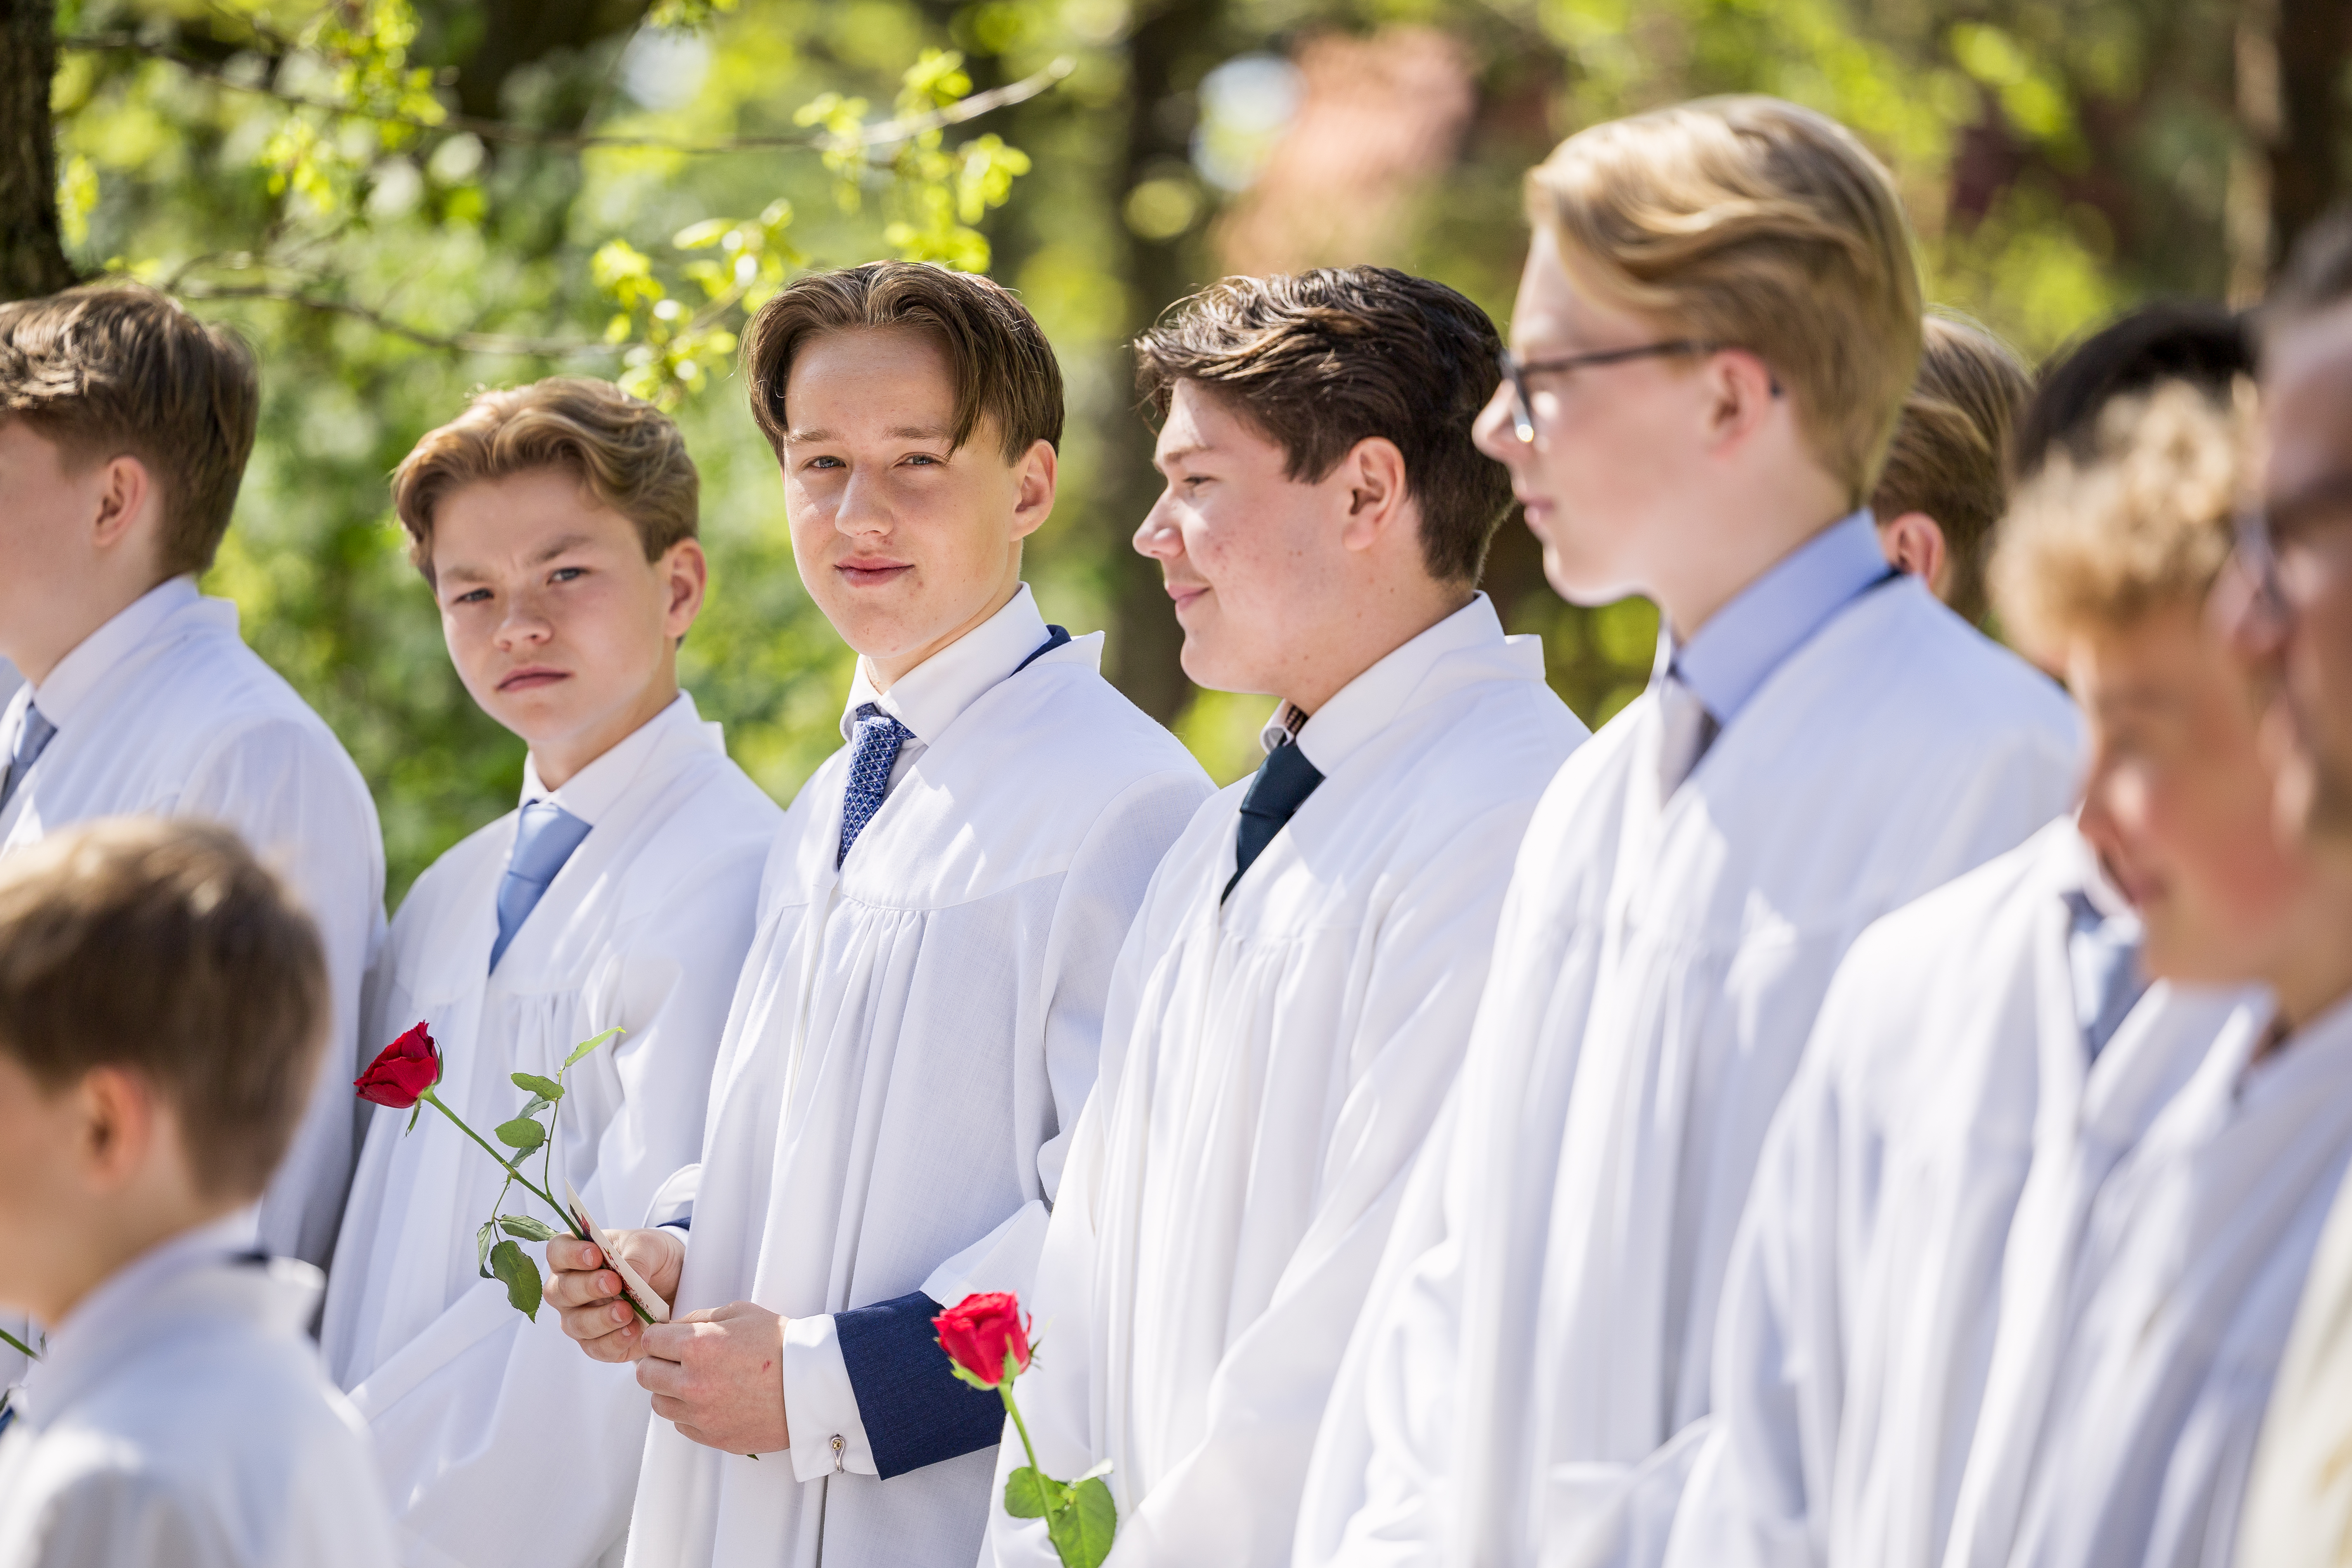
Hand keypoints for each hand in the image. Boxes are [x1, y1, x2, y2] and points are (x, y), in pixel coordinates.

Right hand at [547, 1227, 683, 1363]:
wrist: (672, 1282)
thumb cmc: (650, 1257)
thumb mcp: (650, 1246)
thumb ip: (637, 1256)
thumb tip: (632, 1276)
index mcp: (575, 1255)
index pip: (557, 1252)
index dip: (570, 1254)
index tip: (594, 1256)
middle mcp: (569, 1289)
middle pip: (560, 1291)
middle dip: (587, 1287)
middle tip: (614, 1284)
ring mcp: (579, 1318)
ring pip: (575, 1324)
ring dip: (600, 1319)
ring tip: (627, 1311)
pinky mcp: (597, 1343)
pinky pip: (596, 1348)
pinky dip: (614, 1341)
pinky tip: (633, 1331)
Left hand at [637, 1301, 790, 1454]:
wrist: (813, 1384)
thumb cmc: (781, 1344)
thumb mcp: (741, 1313)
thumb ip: (700, 1318)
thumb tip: (673, 1327)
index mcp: (698, 1346)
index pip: (649, 1342)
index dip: (657, 1337)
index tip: (666, 1339)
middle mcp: (693, 1383)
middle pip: (646, 1375)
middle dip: (657, 1363)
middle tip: (676, 1359)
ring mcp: (702, 1415)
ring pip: (659, 1404)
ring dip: (670, 1391)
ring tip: (697, 1381)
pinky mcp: (713, 1437)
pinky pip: (682, 1425)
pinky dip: (689, 1413)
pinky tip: (712, 1400)